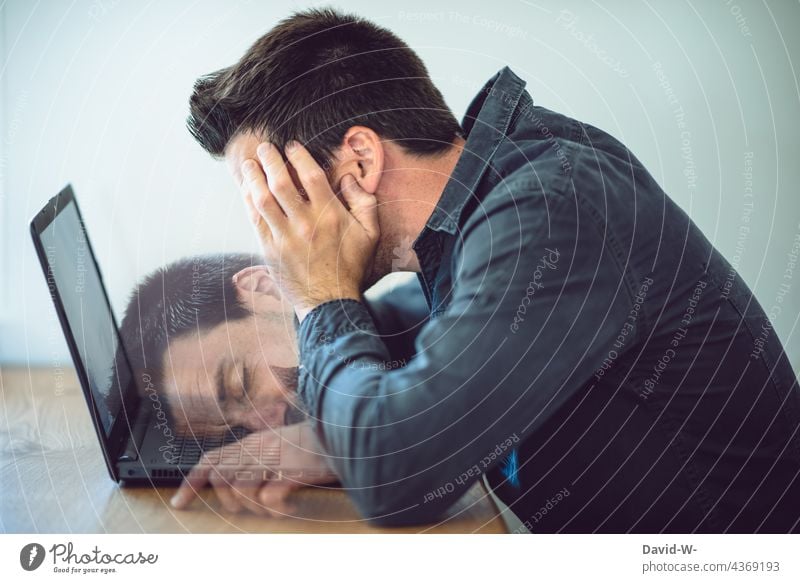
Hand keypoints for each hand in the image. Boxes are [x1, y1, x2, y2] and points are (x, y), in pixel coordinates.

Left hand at [170, 422, 337, 515]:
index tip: (179, 501)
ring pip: (240, 488)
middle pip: (220, 476)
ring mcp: (275, 457)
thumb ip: (261, 457)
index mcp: (254, 442)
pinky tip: (290, 507)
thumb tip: (241, 482)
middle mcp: (259, 448)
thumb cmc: (319, 441)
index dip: (191, 481)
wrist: (348, 429)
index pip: (211, 460)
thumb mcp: (284, 445)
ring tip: (274, 507)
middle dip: (227, 499)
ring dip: (254, 506)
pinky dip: (277, 508)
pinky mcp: (292, 468)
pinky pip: (270, 496)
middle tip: (251, 507)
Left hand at [240, 141, 379, 320]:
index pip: (311, 175)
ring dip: (253, 178)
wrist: (330, 302)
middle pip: (281, 182)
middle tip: (265, 148)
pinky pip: (256, 219)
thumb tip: (350, 178)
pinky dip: (249, 201)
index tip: (291, 146)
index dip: (299, 156)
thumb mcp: (370, 234)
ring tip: (250, 164)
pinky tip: (247, 190)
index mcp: (330, 215)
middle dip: (270, 160)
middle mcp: (305, 223)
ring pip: (263, 199)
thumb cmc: (351, 267)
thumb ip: (364, 202)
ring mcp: (285, 237)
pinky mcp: (270, 249)